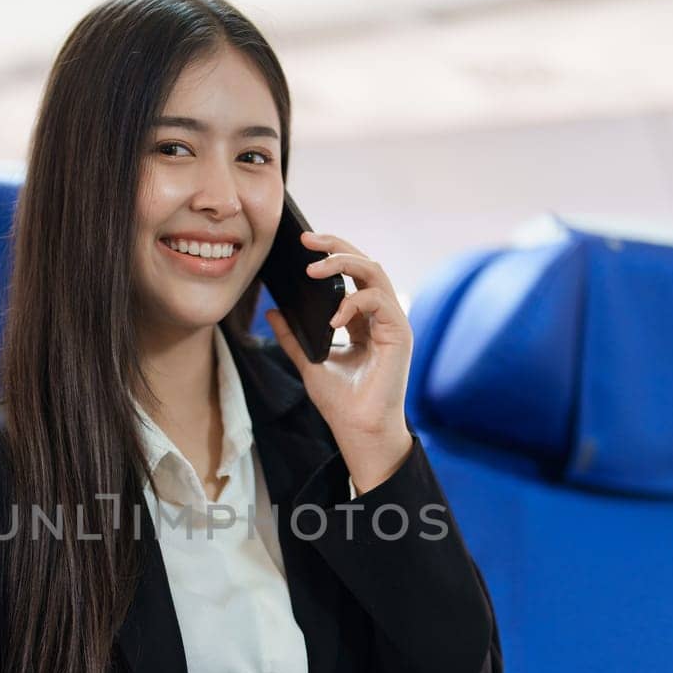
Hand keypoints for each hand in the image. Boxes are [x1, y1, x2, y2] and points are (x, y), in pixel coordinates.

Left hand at [265, 233, 413, 466]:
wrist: (359, 431)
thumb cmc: (340, 403)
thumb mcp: (309, 362)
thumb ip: (293, 336)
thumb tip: (273, 312)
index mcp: (363, 321)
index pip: (351, 275)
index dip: (330, 255)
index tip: (302, 246)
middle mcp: (381, 316)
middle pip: (365, 264)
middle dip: (336, 247)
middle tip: (307, 240)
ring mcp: (392, 323)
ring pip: (374, 272)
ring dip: (343, 264)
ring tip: (314, 269)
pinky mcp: (400, 333)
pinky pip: (378, 300)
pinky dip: (353, 302)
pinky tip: (333, 319)